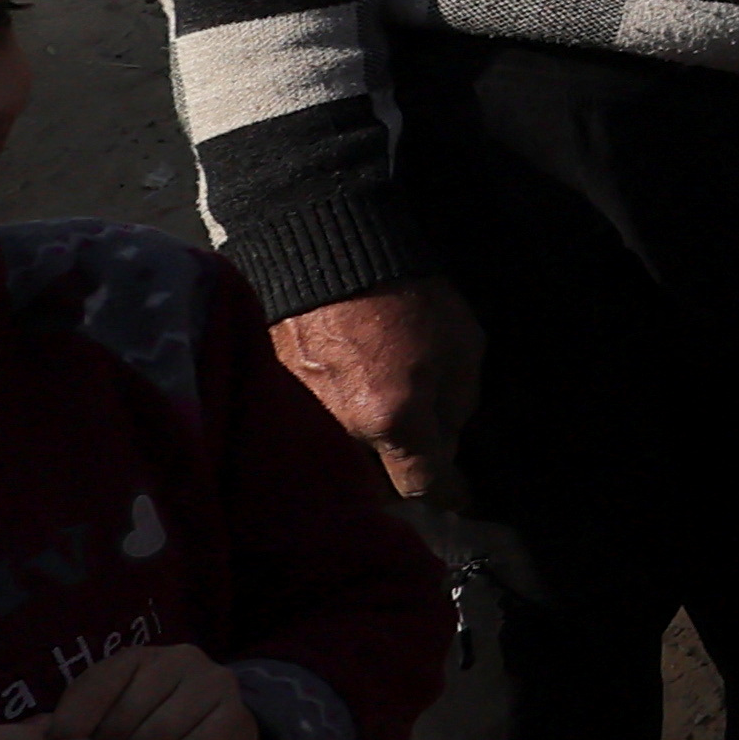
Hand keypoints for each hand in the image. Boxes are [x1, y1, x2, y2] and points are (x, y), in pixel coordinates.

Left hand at [53, 645, 260, 739]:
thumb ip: (80, 724)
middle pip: (123, 718)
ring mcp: (214, 686)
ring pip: (154, 738)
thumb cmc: (152, 734)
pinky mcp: (235, 720)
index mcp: (139, 656)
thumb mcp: (111, 720)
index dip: (71, 732)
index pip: (93, 688)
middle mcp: (180, 660)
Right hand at [271, 279, 480, 505]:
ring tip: (379, 438)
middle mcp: (340, 426)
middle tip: (416, 458)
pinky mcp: (275, 393)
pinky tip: (346, 411)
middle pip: (372, 484)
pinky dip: (329, 430)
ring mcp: (302, 411)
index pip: (420, 484)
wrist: (336, 246)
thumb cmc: (410, 292)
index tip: (459, 492)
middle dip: (397, 478)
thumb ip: (458, 407)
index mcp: (391, 417)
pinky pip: (308, 431)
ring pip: (337, 461)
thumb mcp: (463, 346)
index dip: (447, 491)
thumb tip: (448, 446)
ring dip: (361, 457)